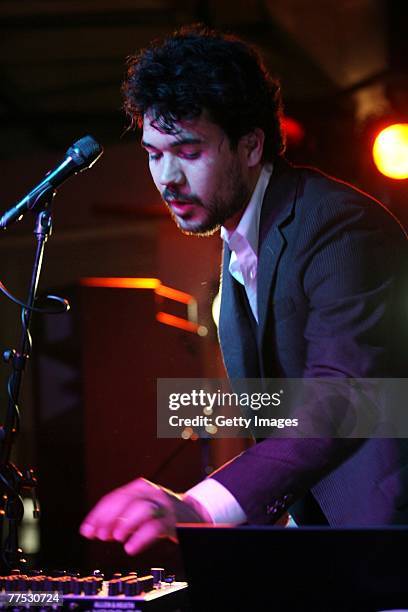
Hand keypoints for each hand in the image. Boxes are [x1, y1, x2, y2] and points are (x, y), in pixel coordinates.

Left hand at [79, 477, 211, 554]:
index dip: (98, 514)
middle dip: (109, 518)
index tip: (86, 531)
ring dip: (126, 523)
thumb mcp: (139, 509)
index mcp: (139, 487)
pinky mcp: (172, 520)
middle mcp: (151, 492)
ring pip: (142, 509)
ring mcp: (163, 505)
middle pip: (127, 500)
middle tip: (100, 535)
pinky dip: (141, 537)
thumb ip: (118, 517)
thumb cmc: (159, 512)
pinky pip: (156, 526)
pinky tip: (131, 548)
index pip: (115, 497)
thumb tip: (92, 530)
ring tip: (116, 538)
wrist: (191, 515)